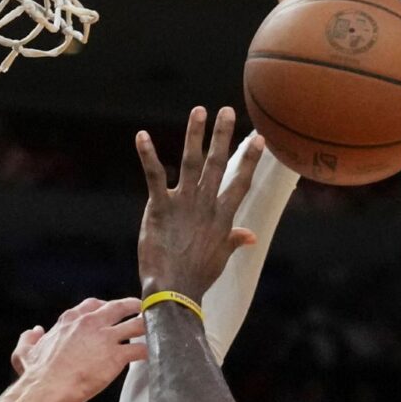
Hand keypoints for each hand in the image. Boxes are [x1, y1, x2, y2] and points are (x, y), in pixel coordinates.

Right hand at [13, 297, 146, 401]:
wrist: (48, 387)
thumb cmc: (36, 373)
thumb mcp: (24, 353)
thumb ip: (28, 339)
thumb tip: (34, 331)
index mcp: (70, 320)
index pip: (92, 305)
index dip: (103, 306)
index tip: (109, 309)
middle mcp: (90, 323)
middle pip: (118, 307)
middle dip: (132, 306)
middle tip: (140, 308)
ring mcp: (105, 338)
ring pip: (135, 324)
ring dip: (146, 325)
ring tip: (154, 328)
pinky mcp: (116, 356)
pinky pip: (140, 349)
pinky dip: (149, 350)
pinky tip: (154, 353)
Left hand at [136, 108, 260, 300]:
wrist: (175, 291)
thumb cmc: (198, 277)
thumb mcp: (221, 257)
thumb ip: (235, 240)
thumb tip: (251, 235)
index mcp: (222, 216)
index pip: (240, 182)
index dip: (249, 159)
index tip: (259, 138)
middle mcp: (205, 205)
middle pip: (217, 164)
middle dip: (222, 136)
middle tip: (226, 110)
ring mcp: (183, 204)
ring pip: (192, 162)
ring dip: (195, 135)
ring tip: (198, 110)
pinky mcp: (159, 208)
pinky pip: (154, 176)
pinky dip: (148, 155)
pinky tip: (141, 135)